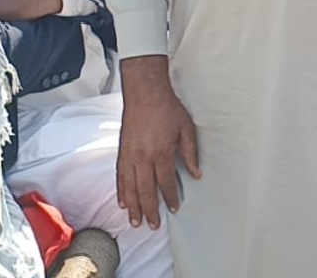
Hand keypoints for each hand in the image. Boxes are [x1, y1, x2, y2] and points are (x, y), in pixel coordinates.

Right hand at [115, 57, 200, 228]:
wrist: (144, 92)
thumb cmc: (166, 108)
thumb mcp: (186, 129)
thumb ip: (190, 153)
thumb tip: (196, 174)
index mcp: (160, 152)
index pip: (165, 182)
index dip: (170, 197)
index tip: (174, 208)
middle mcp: (142, 156)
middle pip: (145, 190)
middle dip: (149, 209)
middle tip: (152, 225)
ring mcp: (129, 154)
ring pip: (129, 186)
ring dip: (133, 205)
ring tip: (135, 221)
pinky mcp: (122, 150)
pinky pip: (120, 175)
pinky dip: (121, 190)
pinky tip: (123, 201)